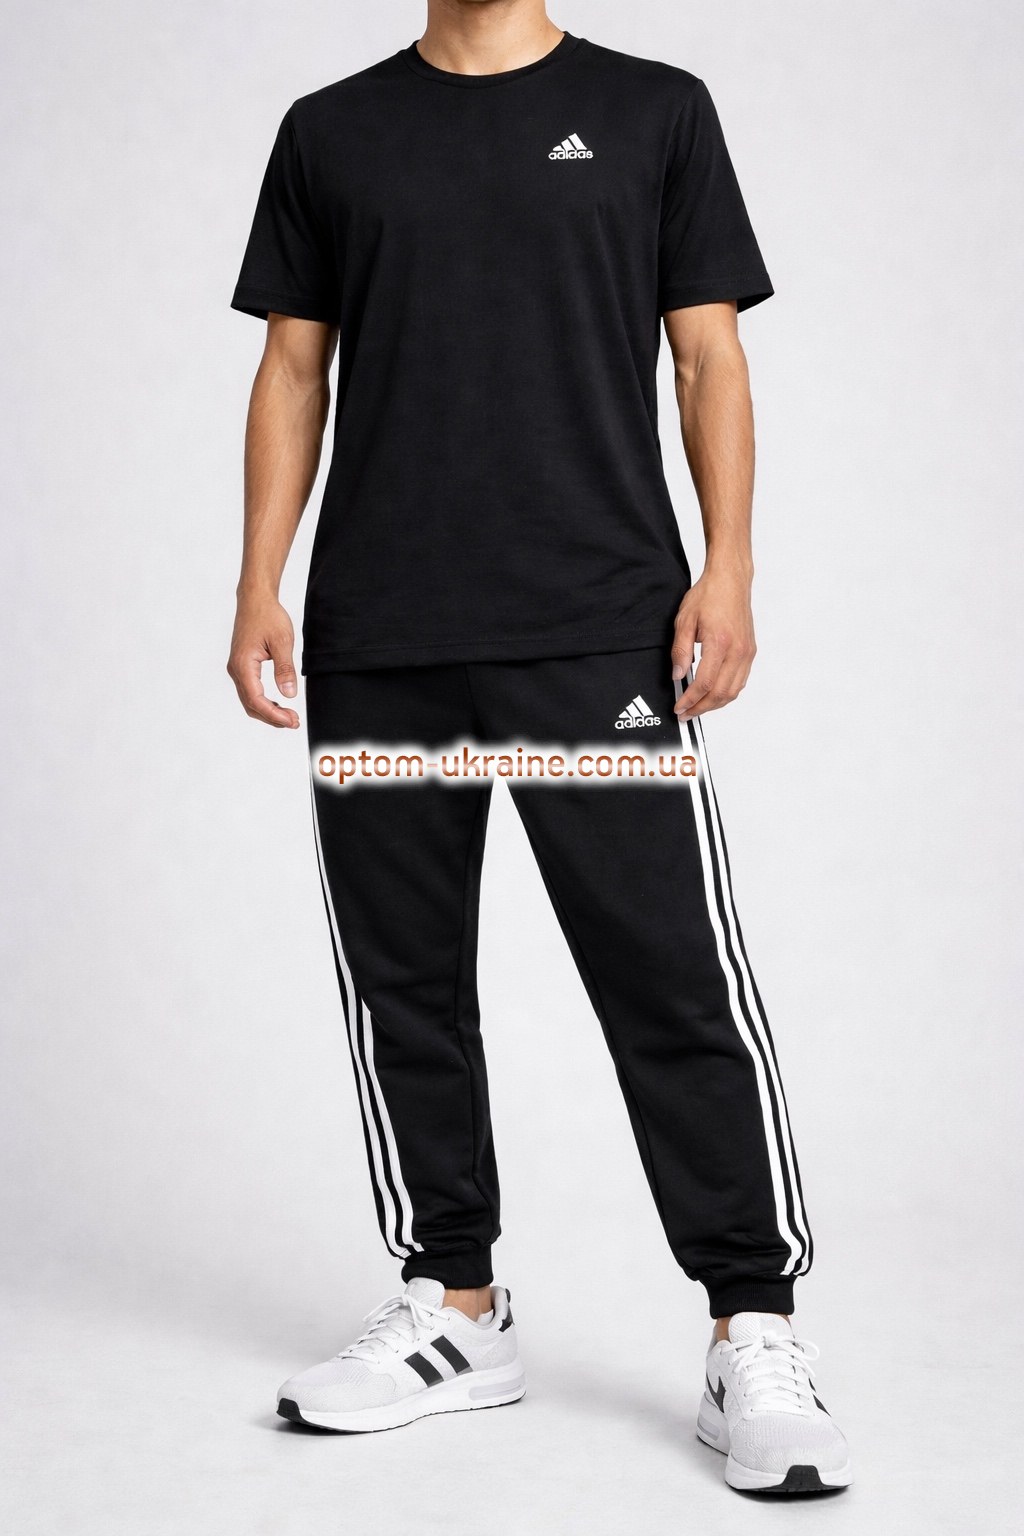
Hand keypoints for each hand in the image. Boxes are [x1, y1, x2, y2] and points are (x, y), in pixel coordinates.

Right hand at [227, 593, 299, 728]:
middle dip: (271, 717)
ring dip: (267, 711)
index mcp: (243, 664)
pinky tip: (278, 704)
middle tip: (294, 722)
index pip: (256, 699)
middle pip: (250, 704)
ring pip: (249, 700)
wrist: (255, 600)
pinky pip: (250, 690)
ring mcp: (237, 668)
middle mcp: (236, 669)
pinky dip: (263, 701)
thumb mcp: (282, 642)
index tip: (291, 721)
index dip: (273, 714)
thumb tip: (289, 694)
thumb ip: (285, 669)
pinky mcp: (241, 666)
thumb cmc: (268, 616)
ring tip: (289, 716)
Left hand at [671, 567, 755, 721]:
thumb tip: (678, 675)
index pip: (704, 683)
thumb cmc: (709, 595)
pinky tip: (713, 694)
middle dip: (701, 708)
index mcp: (720, 643)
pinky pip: (740, 681)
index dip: (690, 700)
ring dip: (714, 704)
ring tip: (697, 707)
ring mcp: (747, 652)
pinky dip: (726, 693)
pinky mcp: (750, 652)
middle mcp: (738, 651)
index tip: (679, 707)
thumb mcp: (684, 620)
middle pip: (720, 693)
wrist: (731, 580)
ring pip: (733, 691)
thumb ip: (680, 651)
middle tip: (685, 714)